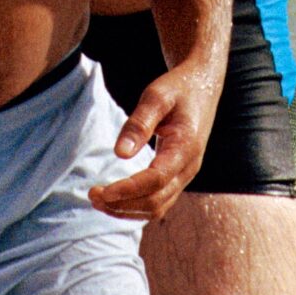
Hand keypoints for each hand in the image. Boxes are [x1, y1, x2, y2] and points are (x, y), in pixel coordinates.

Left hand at [88, 61, 218, 222]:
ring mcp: (186, 174)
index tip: (101, 192)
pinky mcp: (179, 175)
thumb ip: (139, 123)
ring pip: (158, 206)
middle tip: (92, 195)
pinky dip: (137, 206)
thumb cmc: (178, 88)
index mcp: (186, 146)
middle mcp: (189, 167)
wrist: (203, 85)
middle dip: (123, 204)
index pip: (156, 179)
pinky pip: (160, 201)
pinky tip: (117, 199)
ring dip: (128, 209)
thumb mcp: (157, 96)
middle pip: (156, 201)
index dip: (128, 190)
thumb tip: (119, 153)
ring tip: (99, 201)